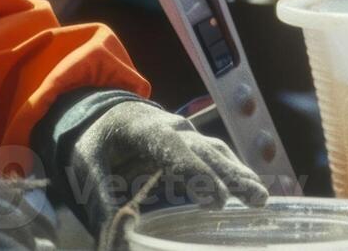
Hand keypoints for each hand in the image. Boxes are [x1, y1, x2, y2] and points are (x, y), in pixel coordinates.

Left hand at [57, 100, 266, 242]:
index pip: (171, 148)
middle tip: (255, 198)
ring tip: (260, 199)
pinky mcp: (194, 144)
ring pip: (216, 152)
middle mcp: (171, 127)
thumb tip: (116, 232)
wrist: (107, 114)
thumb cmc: (97, 141)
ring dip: (238, 174)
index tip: (214, 198)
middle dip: (229, 175)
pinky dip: (234, 172)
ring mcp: (187, 133)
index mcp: (142, 127)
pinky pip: (217, 156)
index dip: (193, 172)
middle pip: (203, 150)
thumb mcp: (86, 165)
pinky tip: (249, 191)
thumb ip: (100, 196)